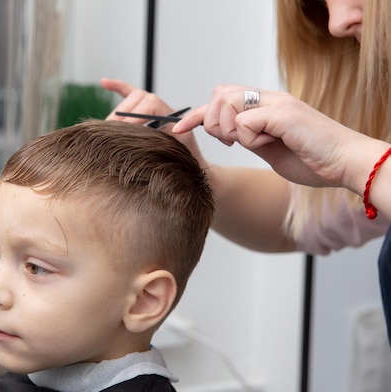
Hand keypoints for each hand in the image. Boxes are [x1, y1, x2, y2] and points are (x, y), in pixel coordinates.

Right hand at [100, 78, 207, 168]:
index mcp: (170, 113)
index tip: (124, 130)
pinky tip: (104, 82)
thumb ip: (158, 143)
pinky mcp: (142, 107)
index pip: (149, 104)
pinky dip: (117, 86)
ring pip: (129, 100)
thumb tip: (135, 139)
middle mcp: (160, 105)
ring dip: (117, 113)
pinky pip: (128, 92)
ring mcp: (150, 104)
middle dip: (121, 117)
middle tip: (111, 133)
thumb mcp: (174, 152)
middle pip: (135, 100)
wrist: (190, 162)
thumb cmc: (183, 159)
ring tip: (108, 129)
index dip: (135, 116)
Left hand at [172, 84, 357, 188]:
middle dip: (214, 122)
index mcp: (265, 106)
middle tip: (232, 142)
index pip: (221, 98)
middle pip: (219, 95)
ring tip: (257, 142)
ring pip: (228, 102)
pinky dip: (250, 138)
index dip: (196, 114)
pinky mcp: (283, 113)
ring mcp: (276, 103)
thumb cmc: (312, 159)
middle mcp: (269, 99)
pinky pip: (245, 121)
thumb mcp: (270, 149)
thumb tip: (227, 135)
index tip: (177, 130)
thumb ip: (249, 137)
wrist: (345, 164)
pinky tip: (271, 143)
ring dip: (232, 130)